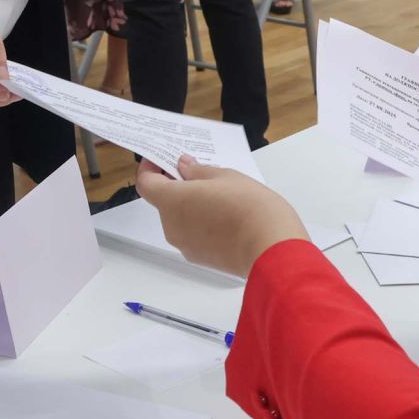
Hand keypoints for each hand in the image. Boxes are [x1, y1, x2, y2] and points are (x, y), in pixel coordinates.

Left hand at [137, 155, 307, 277]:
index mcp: (173, 201)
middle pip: (165, 202)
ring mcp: (186, 246)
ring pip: (181, 219)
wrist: (272, 249)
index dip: (150, 168)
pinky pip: (194, 235)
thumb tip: (184, 167)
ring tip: (222, 195)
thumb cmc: (250, 208)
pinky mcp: (202, 259)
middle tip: (202, 173)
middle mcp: (173, 226)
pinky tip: (227, 215)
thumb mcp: (225, 176)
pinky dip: (203, 223)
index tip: (162, 159)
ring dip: (193, 205)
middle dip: (179, 186)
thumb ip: (198, 171)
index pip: (146, 183)